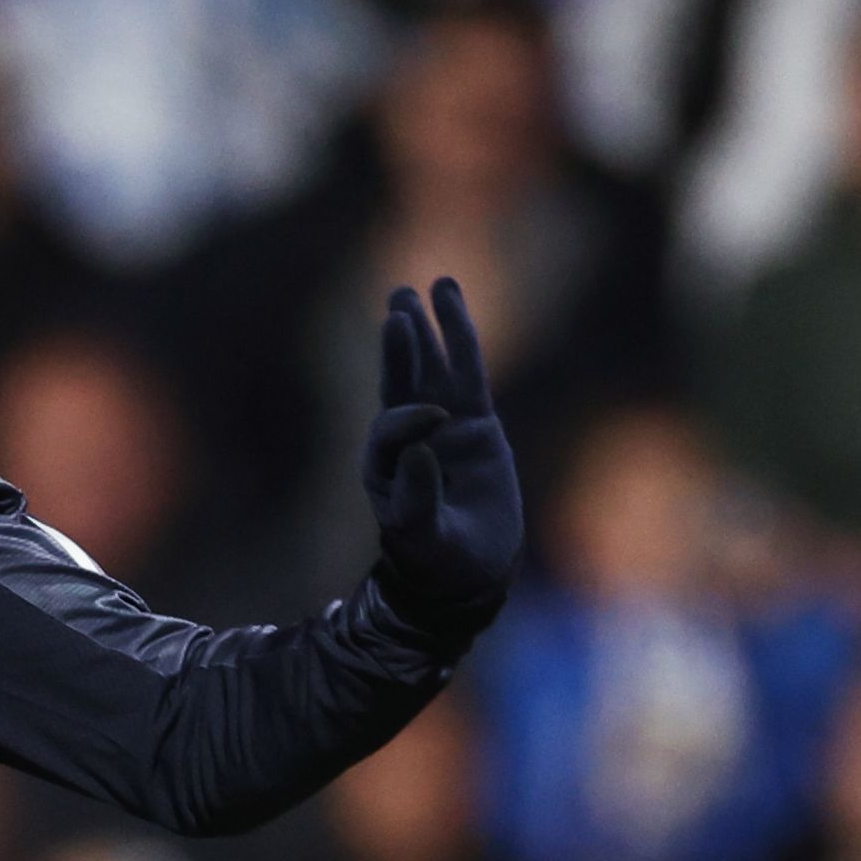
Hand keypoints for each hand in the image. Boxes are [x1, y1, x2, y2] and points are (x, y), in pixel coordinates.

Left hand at [358, 278, 519, 634]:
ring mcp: (442, 428)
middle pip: (401, 382)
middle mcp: (408, 441)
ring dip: (429, 329)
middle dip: (401, 345)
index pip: (391, 426)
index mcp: (384, 467)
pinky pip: (468, 373)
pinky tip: (451, 301)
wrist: (468, 573)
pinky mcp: (475, 424)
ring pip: (434, 370)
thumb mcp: (421, 538)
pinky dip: (460, 338)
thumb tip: (423, 446)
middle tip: (397, 302)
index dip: (409, 419)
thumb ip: (415, 499)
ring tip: (425, 287)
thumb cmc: (438, 561)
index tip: (436, 422)